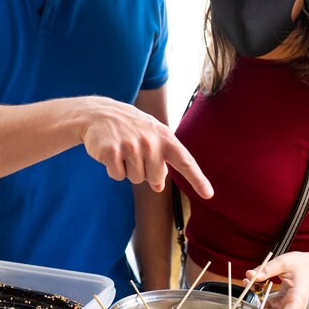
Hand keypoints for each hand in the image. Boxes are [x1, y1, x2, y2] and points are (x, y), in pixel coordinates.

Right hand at [80, 97, 213, 198]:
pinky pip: (118, 176)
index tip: (209, 194)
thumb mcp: (151, 136)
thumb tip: (160, 186)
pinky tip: (111, 152)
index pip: (185, 161)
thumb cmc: (130, 127)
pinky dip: (113, 169)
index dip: (197, 179)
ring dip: (128, 169)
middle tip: (134, 151)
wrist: (99, 113)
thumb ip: (161, 159)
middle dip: (145, 171)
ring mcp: (130, 146)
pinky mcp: (112, 152)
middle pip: (155, 178)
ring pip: (136, 179)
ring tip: (122, 149)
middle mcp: (150, 141)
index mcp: (164, 136)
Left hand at [244, 251, 308, 308]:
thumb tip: (249, 275)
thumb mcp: (284, 262)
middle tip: (248, 299)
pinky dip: (260, 302)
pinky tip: (253, 289)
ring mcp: (287, 308)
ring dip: (257, 307)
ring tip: (249, 289)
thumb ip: (267, 269)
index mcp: (297, 300)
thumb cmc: (301, 265)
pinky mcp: (282, 305)